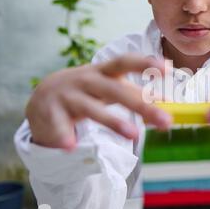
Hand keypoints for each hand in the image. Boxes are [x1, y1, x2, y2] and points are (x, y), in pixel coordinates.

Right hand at [26, 54, 171, 149]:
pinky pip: (59, 126)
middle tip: (165, 120)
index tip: (167, 68)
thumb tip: (167, 104)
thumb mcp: (108, 87)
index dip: (145, 63)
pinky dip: (64, 136)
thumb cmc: (86, 91)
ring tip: (134, 135)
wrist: (41, 98)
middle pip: (115, 90)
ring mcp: (67, 96)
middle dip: (142, 104)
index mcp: (102, 72)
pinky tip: (71, 146)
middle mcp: (86, 80)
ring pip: (92, 109)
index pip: (124, 62)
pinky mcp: (50, 113)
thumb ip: (133, 93)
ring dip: (113, 121)